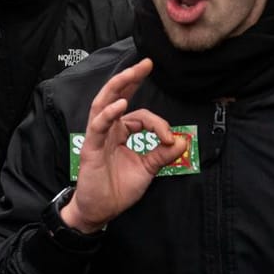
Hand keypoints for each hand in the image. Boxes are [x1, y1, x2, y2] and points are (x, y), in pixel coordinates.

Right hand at [61, 58, 187, 232]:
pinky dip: (109, 114)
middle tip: (147, 63)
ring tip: (132, 73)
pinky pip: (98, 126)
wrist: (100, 210)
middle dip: (131, 78)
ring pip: (104, 103)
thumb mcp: (147, 169)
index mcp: (121, 131)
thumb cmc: (118, 188)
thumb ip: (163, 154)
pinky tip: (121, 105)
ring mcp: (97, 136)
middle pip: (117, 95)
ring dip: (118, 86)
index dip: (159, 124)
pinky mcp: (90, 147)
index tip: (171, 140)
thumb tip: (182, 140)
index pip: (142, 116)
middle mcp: (108, 129)